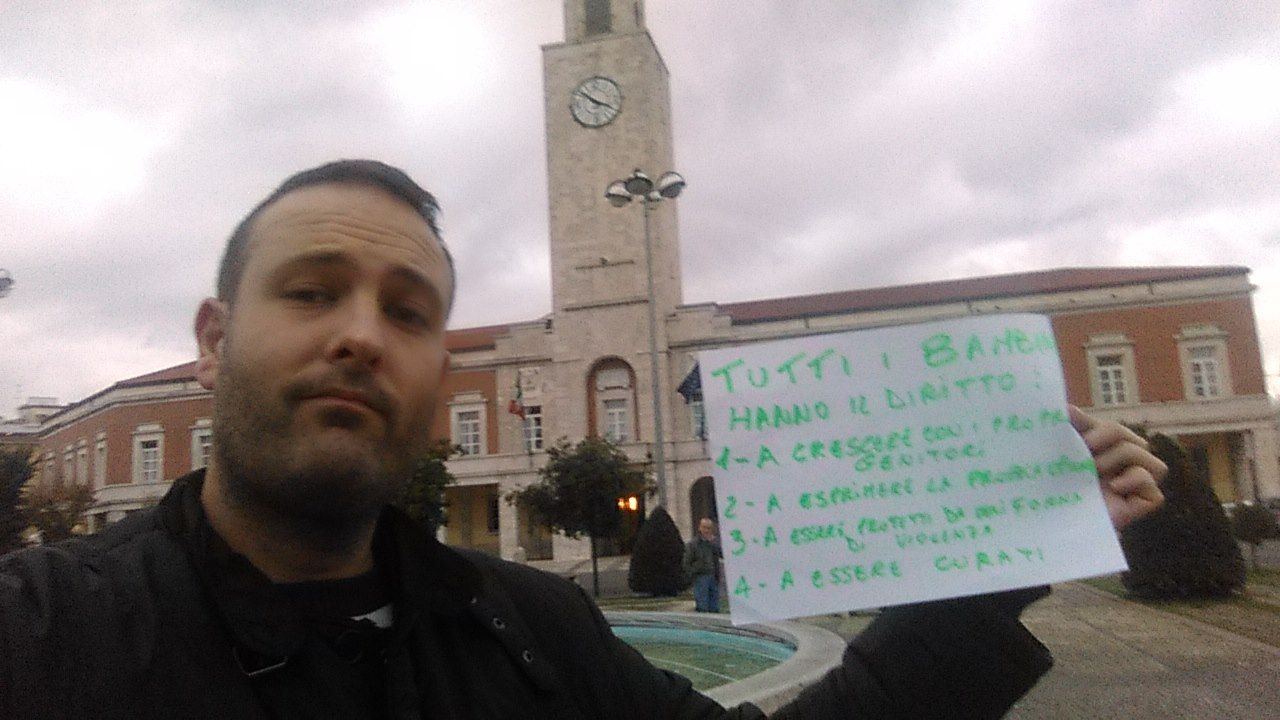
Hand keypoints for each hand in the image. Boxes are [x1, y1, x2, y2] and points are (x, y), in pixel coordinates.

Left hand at [1070, 405, 1166, 530]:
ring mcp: (1136, 486)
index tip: (1068, 418)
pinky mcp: (1142, 505)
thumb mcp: (1062, 458)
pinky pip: (1154, 490)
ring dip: (1124, 456)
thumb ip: (1067, 433)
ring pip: (1154, 462)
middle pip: (1134, 438)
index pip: (1110, 429)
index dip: (1094, 423)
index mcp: (1106, 453)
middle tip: (1086, 445)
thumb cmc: (1059, 491)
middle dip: (1110, 434)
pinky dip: (1135, 481)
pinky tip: (1113, 486)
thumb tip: (1064, 408)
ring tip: (1096, 468)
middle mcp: (1125, 467)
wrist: (1054, 524)